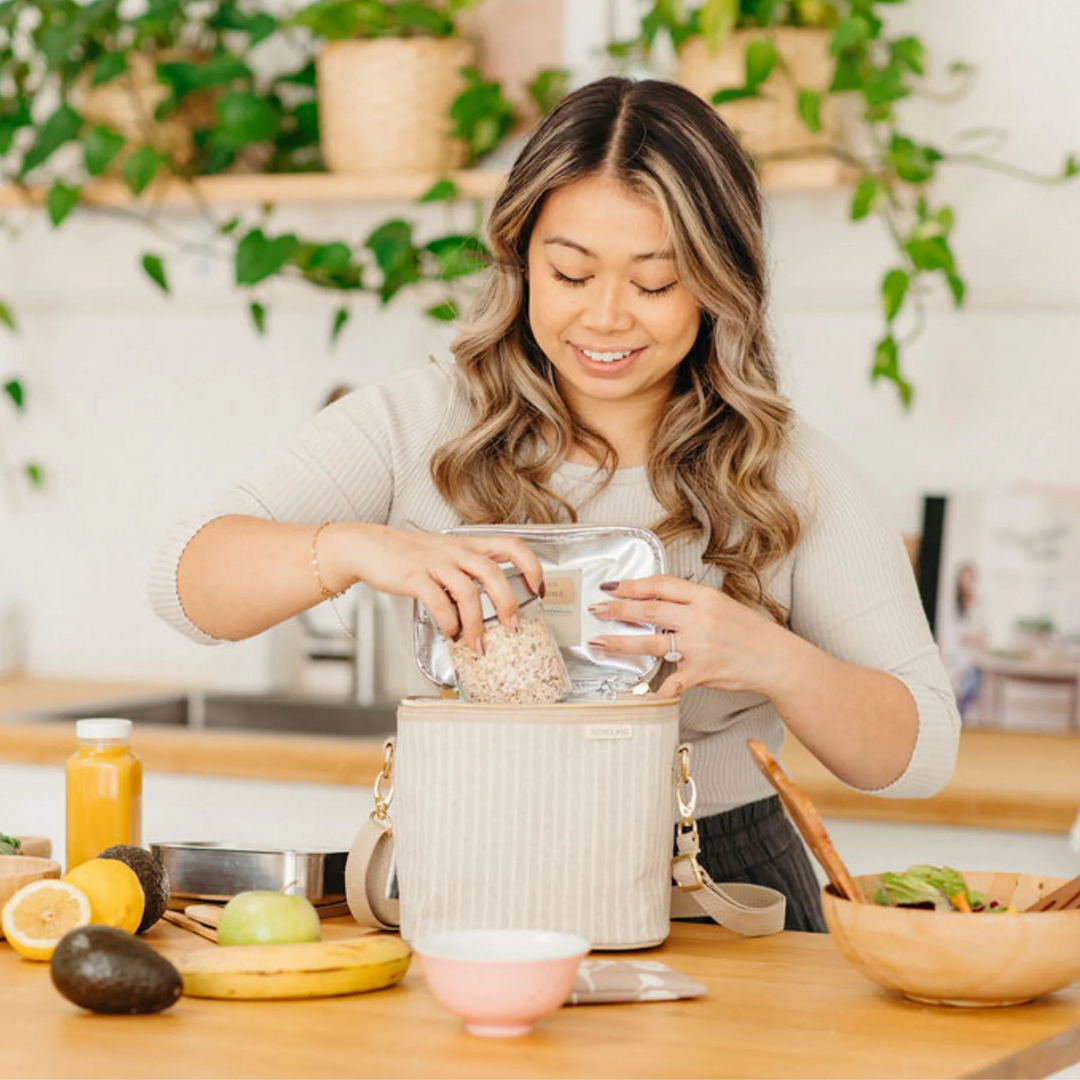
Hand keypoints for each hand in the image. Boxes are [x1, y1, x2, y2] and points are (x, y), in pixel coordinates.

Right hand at [322, 523, 543, 652]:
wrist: (369, 546)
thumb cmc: (409, 556)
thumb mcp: (445, 556)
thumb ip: (467, 574)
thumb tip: (489, 607)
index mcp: (468, 545)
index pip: (511, 544)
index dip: (531, 565)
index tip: (539, 588)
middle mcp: (456, 551)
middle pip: (493, 571)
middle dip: (507, 603)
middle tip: (513, 627)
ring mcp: (435, 562)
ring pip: (468, 590)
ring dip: (477, 623)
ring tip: (478, 644)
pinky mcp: (414, 576)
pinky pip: (438, 601)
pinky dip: (448, 622)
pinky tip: (449, 634)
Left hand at [586, 574, 794, 698]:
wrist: (776, 658)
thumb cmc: (749, 633)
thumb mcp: (721, 605)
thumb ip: (691, 603)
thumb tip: (657, 600)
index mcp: (704, 597)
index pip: (661, 584)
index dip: (633, 584)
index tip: (613, 586)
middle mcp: (699, 618)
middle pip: (649, 610)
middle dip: (618, 609)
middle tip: (598, 610)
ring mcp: (699, 645)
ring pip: (651, 641)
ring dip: (621, 642)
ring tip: (600, 642)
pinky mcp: (702, 670)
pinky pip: (673, 680)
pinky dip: (659, 688)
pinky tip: (644, 692)